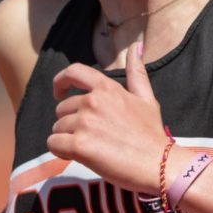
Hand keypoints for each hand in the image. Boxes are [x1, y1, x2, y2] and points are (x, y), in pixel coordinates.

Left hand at [48, 41, 166, 193]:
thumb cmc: (152, 135)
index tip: (59, 93)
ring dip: (67, 139)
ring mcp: (84, 123)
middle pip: (62, 109)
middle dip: (71, 123)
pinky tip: (77, 156)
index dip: (60, 81)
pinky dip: (60, 151)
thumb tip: (136, 47)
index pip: (73, 72)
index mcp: (107, 89)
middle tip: (92, 137)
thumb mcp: (147, 99)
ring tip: (90, 149)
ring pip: (57, 128)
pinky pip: (54, 144)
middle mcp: (92, 102)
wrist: (158, 165)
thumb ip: (136, 73)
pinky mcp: (79, 145)